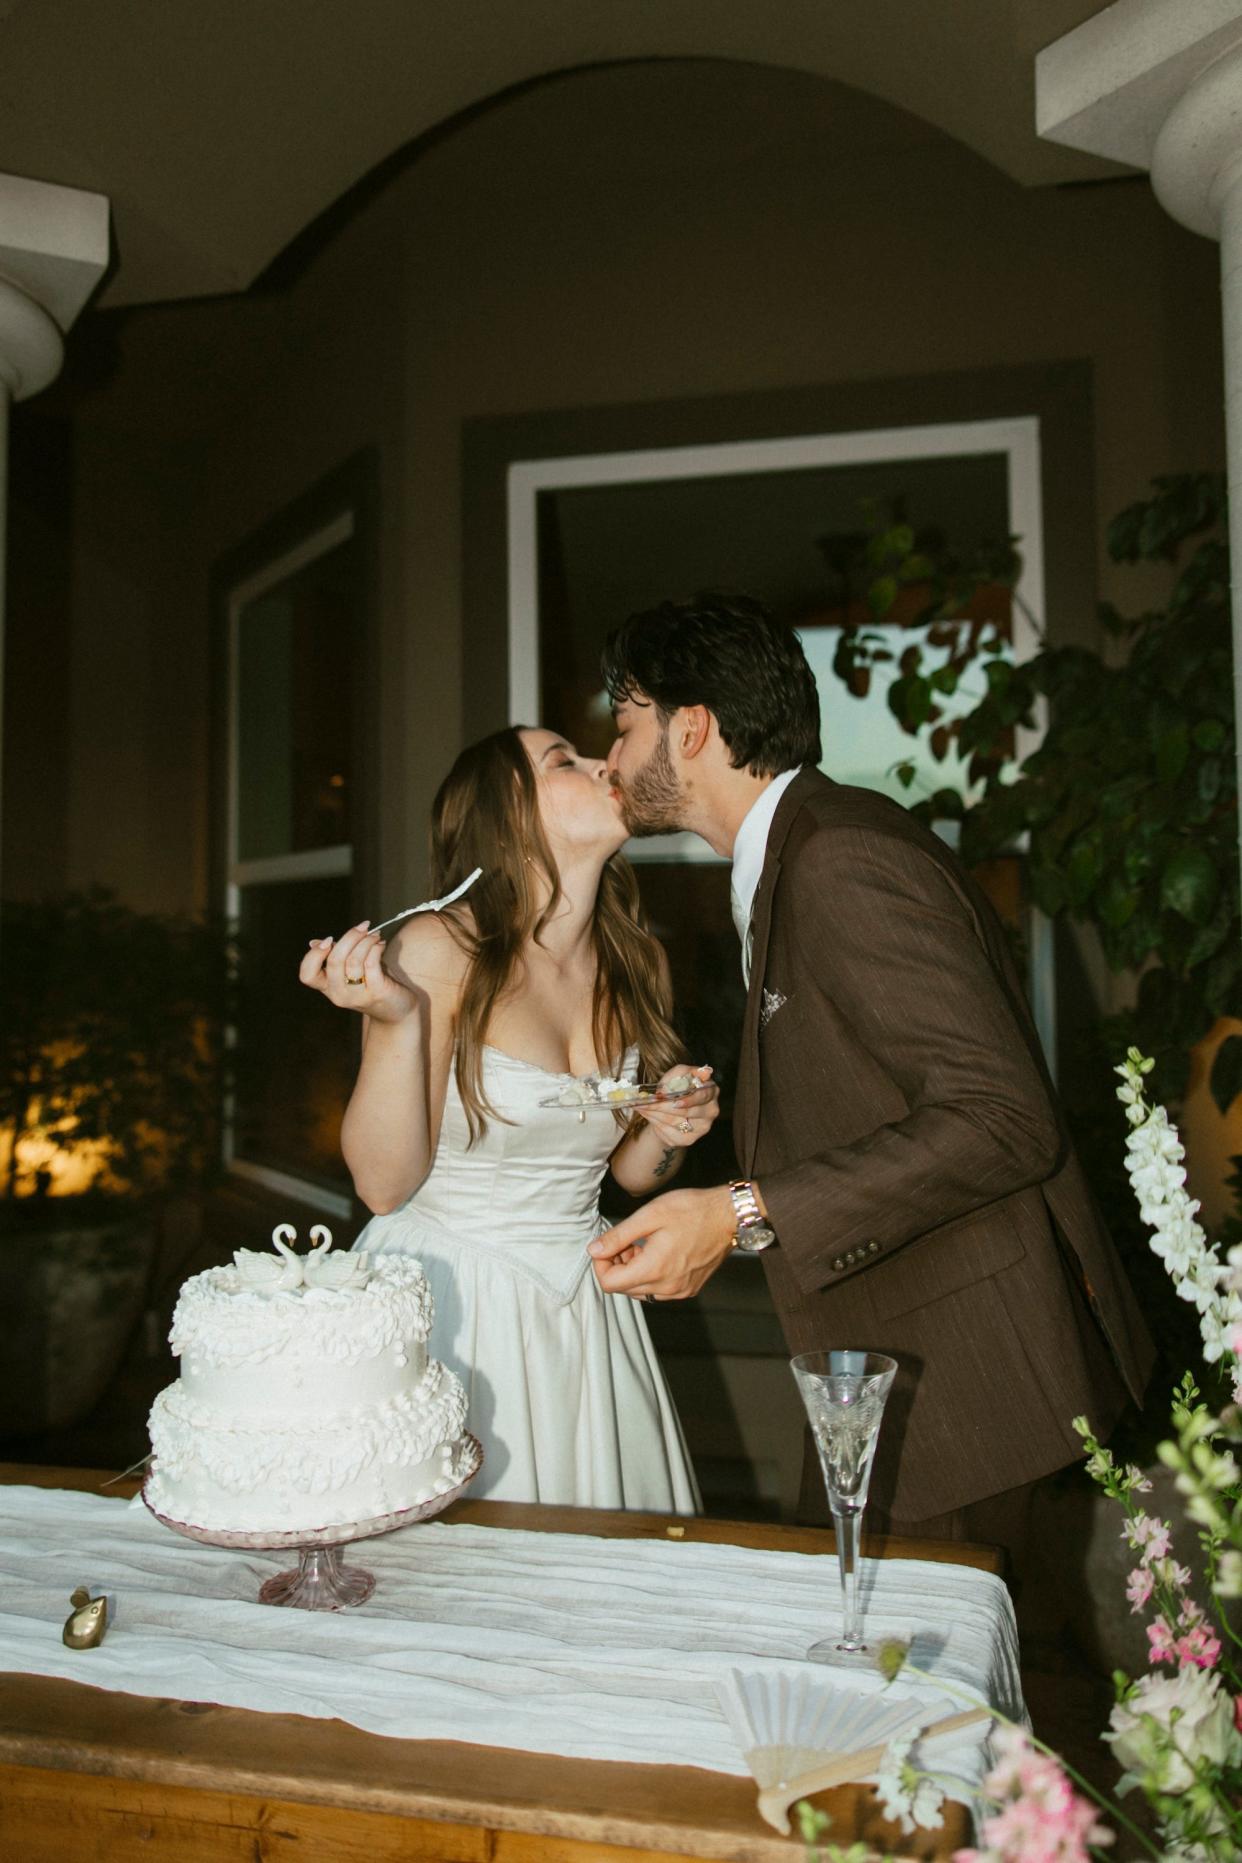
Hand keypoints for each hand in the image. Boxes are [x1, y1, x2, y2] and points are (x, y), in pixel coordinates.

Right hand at [298, 922, 414, 1022]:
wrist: (396, 1009)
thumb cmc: (371, 984)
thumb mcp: (349, 971)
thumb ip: (334, 957)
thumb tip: (314, 942)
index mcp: (328, 987)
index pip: (307, 975)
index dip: (314, 955)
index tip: (329, 939)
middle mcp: (338, 994)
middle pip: (334, 960)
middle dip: (350, 937)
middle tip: (363, 926)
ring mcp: (357, 995)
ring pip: (354, 960)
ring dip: (366, 941)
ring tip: (375, 935)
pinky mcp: (376, 992)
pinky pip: (371, 963)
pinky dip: (376, 948)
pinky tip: (381, 944)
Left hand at [588, 1186, 735, 1300]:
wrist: (729, 1216)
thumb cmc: (693, 1210)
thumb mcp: (650, 1215)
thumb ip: (619, 1236)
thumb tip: (594, 1250)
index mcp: (655, 1269)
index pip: (610, 1284)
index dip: (600, 1265)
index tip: (606, 1247)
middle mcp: (668, 1287)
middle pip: (624, 1289)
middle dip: (617, 1267)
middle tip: (625, 1242)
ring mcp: (681, 1290)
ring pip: (641, 1291)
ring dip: (633, 1272)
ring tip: (641, 1246)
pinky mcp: (690, 1288)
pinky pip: (659, 1291)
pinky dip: (651, 1276)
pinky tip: (657, 1254)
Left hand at [637, 1065, 719, 1149]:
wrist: (674, 1109)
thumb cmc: (678, 1089)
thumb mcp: (677, 1075)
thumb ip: (675, 1075)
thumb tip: (663, 1090)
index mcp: (711, 1091)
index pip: (702, 1095)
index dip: (687, 1098)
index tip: (668, 1097)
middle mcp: (711, 1110)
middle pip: (686, 1110)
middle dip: (662, 1105)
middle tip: (645, 1101)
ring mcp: (702, 1127)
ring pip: (674, 1121)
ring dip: (655, 1113)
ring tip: (641, 1106)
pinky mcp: (690, 1139)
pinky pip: (669, 1133)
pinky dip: (656, 1123)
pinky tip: (649, 1115)